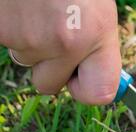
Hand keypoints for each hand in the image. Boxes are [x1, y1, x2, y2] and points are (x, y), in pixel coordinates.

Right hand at [0, 0, 120, 104]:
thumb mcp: (99, 12)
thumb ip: (100, 51)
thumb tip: (101, 89)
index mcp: (97, 35)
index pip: (99, 94)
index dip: (86, 90)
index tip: (80, 78)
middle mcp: (65, 42)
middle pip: (49, 84)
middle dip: (49, 64)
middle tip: (53, 28)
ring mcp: (28, 37)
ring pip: (24, 60)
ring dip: (29, 40)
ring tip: (37, 7)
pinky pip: (4, 42)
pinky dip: (10, 27)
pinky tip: (20, 5)